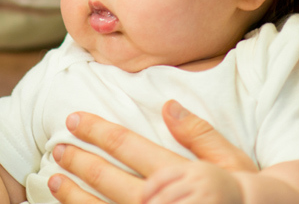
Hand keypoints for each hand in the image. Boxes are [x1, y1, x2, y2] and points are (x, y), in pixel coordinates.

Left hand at [48, 99, 256, 202]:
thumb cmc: (244, 194)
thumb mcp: (230, 160)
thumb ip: (199, 134)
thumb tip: (168, 104)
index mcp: (177, 174)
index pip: (127, 146)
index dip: (97, 131)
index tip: (74, 119)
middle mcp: (160, 200)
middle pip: (109, 178)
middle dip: (80, 161)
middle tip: (60, 146)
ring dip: (75, 194)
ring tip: (54, 179)